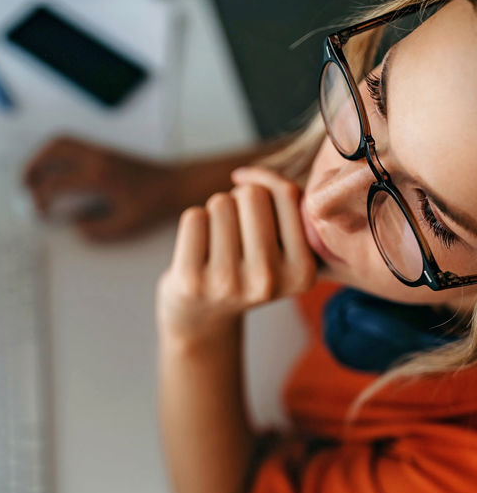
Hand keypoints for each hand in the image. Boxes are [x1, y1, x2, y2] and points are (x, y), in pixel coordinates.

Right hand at [23, 135, 181, 240]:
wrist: (173, 184)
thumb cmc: (152, 205)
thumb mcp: (125, 225)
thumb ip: (96, 230)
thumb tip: (75, 226)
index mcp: (98, 176)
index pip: (56, 182)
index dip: (40, 198)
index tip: (38, 212)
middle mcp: (96, 157)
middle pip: (53, 150)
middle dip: (33, 167)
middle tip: (24, 187)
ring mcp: (99, 150)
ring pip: (60, 142)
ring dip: (41, 157)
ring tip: (33, 177)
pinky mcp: (103, 150)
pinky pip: (71, 144)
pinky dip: (55, 154)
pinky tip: (53, 172)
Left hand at [156, 166, 316, 340]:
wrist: (201, 318)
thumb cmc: (244, 268)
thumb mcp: (282, 245)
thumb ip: (283, 202)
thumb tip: (243, 174)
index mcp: (302, 272)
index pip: (287, 195)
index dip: (267, 189)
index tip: (259, 212)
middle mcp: (268, 282)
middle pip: (251, 194)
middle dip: (239, 202)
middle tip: (234, 237)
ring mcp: (228, 283)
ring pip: (220, 203)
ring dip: (215, 214)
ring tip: (217, 247)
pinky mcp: (191, 281)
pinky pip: (194, 217)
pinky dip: (193, 224)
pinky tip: (196, 252)